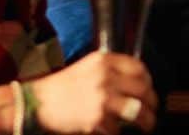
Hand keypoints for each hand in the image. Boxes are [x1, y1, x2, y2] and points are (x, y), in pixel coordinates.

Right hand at [29, 51, 157, 133]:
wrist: (36, 103)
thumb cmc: (60, 87)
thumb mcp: (86, 68)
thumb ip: (109, 71)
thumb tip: (134, 84)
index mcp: (104, 61)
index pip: (139, 67)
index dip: (148, 80)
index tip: (148, 89)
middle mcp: (106, 77)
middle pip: (143, 89)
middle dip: (152, 102)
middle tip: (152, 111)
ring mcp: (102, 98)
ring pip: (137, 111)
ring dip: (146, 121)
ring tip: (147, 126)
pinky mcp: (97, 118)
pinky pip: (117, 129)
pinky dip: (117, 132)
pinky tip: (113, 131)